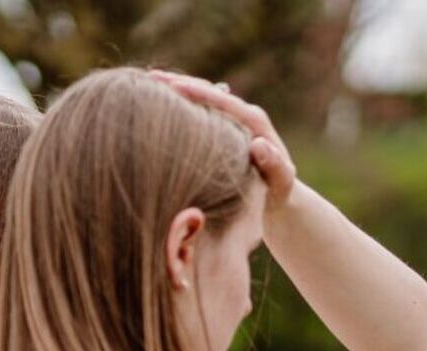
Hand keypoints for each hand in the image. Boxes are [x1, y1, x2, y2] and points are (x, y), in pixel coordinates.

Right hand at [150, 70, 298, 209]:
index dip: (200, 93)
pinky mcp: (218, 127)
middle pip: (208, 91)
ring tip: (145, 82)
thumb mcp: (280, 183)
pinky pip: (197, 110)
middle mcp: (241, 114)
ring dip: (175, 88)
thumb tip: (259, 145)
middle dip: (180, 83)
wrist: (275, 195)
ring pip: (200, 96)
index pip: (225, 102)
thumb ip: (276, 166)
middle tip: (150, 78)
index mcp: (255, 123)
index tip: (175, 86)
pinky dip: (177, 103)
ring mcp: (228, 119)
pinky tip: (154, 102)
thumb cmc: (277, 192)